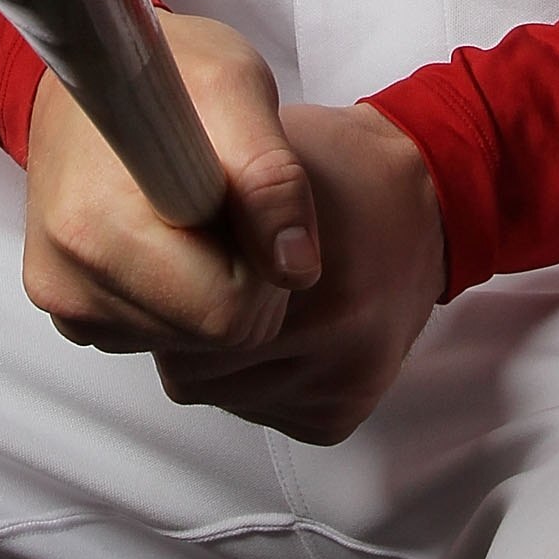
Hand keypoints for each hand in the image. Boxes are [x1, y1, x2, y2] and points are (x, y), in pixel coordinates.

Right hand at [25, 12, 321, 360]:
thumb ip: (273, 176)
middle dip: (237, 275)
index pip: (223, 312)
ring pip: (185, 339)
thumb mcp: (237, 88)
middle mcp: (65, 276)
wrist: (98, 62)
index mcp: (96, 224)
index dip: (258, 261)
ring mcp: (63, 298)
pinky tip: (164, 229)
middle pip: (209, 335)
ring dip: (206, 280)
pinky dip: (177, 290)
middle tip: (224, 199)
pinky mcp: (67, 307)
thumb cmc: (169, 70)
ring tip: (188, 204)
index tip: (248, 202)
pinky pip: (156, 331)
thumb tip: (295, 268)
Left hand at [155, 100, 446, 444]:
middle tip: (205, 271)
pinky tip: (277, 330)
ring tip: (245, 294)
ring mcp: (340, 380)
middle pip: (192, 364)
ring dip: (215, 354)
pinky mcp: (341, 412)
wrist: (426, 197)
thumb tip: (132, 220)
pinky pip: (258, 411)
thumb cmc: (333, 164)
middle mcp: (330, 330)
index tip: (170, 257)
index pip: (181, 314)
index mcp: (301, 262)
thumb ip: (199, 193)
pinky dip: (252, 377)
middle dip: (183, 322)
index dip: (163, 284)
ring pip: (219, 392)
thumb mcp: (258, 145)